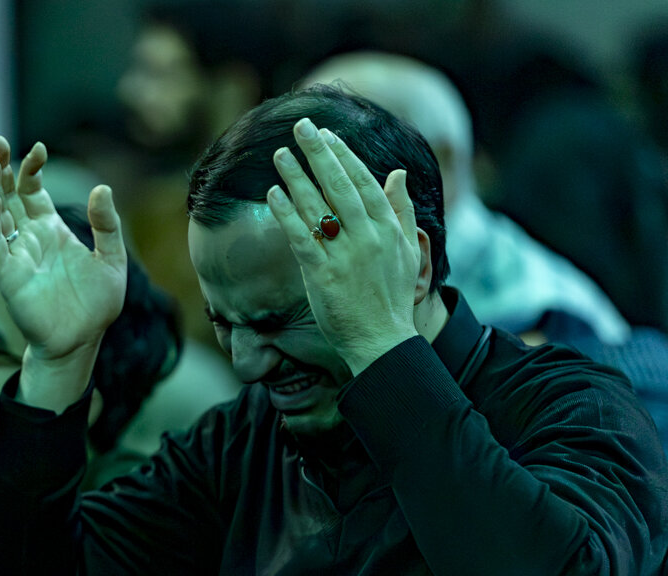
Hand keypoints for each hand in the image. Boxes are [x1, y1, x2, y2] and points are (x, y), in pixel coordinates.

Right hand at [0, 136, 126, 365]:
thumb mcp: (112, 259)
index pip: (32, 190)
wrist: (82, 341)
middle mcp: (29, 238)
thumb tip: (102, 188)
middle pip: (8, 194)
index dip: (31, 168)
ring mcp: (16, 254)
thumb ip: (108, 225)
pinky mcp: (8, 273)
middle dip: (1, 167)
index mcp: (51, 230)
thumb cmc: (95, 305)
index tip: (39, 148)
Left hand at [265, 118, 422, 373]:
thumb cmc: (392, 297)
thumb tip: (397, 174)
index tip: (327, 135)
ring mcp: (346, 256)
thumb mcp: (409, 251)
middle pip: (340, 186)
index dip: (344, 156)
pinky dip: (287, 214)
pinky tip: (273, 194)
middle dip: (320, 154)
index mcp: (388, 229)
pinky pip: (302, 238)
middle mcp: (368, 237)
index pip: (364, 183)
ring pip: (319, 208)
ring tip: (280, 154)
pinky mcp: (323, 276)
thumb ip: (401, 210)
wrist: (382, 341)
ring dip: (297, 177)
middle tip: (302, 127)